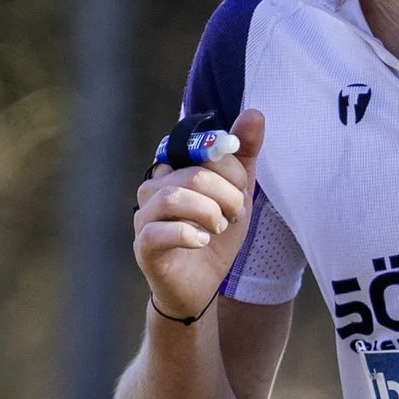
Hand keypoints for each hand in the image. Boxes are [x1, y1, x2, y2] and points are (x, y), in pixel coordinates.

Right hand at [133, 106, 265, 325]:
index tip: (241, 192)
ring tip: (219, 228)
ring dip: (210, 214)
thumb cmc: (215, 234)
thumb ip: (243, 155)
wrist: (200, 285)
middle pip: (193, 175)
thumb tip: (254, 113)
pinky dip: (189, 235)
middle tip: (235, 216)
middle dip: (226, 196)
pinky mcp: (143, 245)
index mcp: (174, 168)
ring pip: (175, 198)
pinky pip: (159, 231)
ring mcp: (143, 216)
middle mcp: (153, 187)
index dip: (231, 169)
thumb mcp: (237, 193)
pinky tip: (203, 242)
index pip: (203, 150)